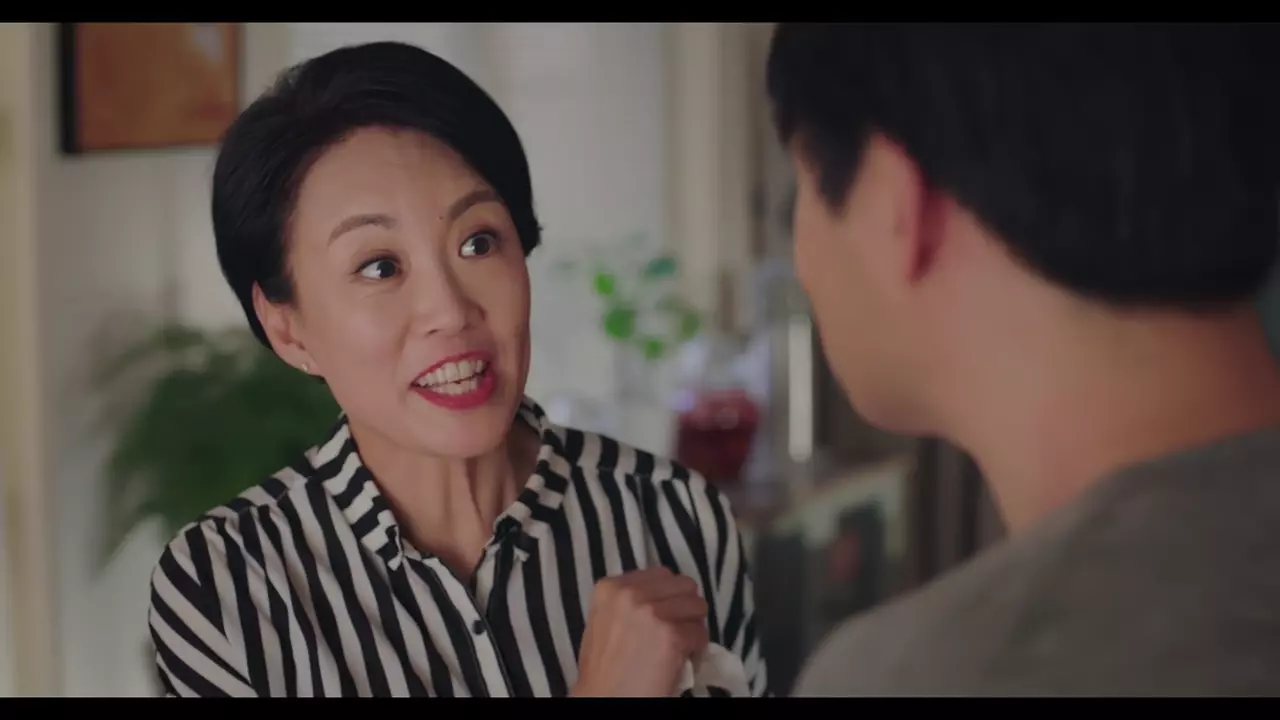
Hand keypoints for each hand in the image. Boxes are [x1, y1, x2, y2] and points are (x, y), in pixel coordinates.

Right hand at [570, 566, 709, 696]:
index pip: (661, 575)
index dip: (669, 595)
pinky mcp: (672, 635)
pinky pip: (701, 634)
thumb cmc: (603, 669)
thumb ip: (627, 603)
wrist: (605, 699)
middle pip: (683, 585)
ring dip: (693, 625)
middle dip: (685, 606)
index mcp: (611, 587)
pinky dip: (697, 648)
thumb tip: (662, 598)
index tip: (667, 613)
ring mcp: (653, 613)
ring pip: (697, 606)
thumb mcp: (604, 621)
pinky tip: (684, 659)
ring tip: (683, 643)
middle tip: (679, 628)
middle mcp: (631, 593)